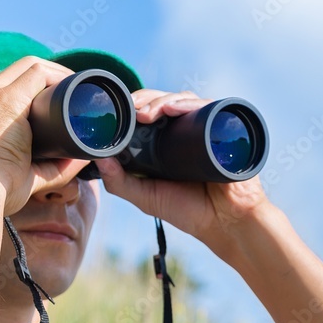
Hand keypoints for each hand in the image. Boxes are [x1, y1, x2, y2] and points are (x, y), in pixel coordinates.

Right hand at [0, 56, 90, 216]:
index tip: (56, 102)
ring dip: (56, 74)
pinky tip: (73, 87)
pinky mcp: (3, 98)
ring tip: (77, 88)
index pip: (5, 87)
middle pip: (18, 72)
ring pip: (28, 67)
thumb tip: (83, 159)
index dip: (35, 89)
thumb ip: (54, 166)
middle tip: (72, 93)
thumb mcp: (26, 174)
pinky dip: (59, 77)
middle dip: (48, 77)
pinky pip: (37, 73)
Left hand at [94, 89, 273, 256]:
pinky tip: (173, 109)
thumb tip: (97, 159)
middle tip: (132, 112)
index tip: (117, 112)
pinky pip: (205, 107)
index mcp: (165, 142)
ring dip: (162, 101)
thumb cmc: (188, 210)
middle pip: (163, 101)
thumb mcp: (145, 197)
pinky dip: (188, 104)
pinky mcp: (221, 127)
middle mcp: (184, 130)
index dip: (132, 108)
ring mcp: (204, 127)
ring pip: (182, 100)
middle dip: (144, 101)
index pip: (147, 113)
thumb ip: (119, 182)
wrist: (226, 222)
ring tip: (147, 114)